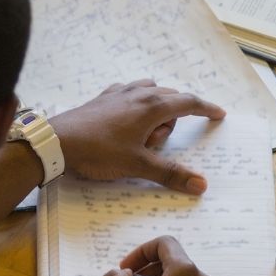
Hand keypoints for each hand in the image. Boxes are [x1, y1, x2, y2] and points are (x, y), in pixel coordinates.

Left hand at [48, 80, 225, 193]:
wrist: (56, 142)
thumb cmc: (98, 151)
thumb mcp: (137, 165)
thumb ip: (170, 174)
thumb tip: (201, 185)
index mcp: (152, 107)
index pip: (189, 102)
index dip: (206, 108)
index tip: (219, 114)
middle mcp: (138, 94)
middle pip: (170, 97)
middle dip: (174, 117)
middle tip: (158, 142)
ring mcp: (119, 93)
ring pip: (150, 90)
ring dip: (156, 106)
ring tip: (145, 131)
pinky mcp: (102, 97)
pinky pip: (129, 91)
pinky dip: (136, 101)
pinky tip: (127, 116)